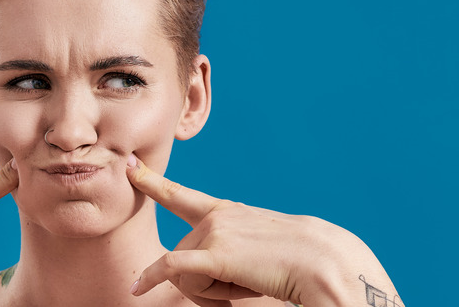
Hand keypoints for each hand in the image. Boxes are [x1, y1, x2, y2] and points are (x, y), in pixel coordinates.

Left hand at [125, 157, 397, 306]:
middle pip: (183, 257)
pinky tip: (137, 288)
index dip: (154, 183)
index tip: (131, 167)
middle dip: (203, 281)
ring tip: (248, 285)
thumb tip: (211, 265)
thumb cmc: (304, 260)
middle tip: (243, 285)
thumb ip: (237, 247)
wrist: (328, 262)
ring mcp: (216, 231)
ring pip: (185, 274)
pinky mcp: (216, 254)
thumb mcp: (265, 247)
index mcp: (229, 212)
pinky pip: (170, 268)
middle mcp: (217, 216)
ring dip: (210, 291)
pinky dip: (151, 278)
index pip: (183, 196)